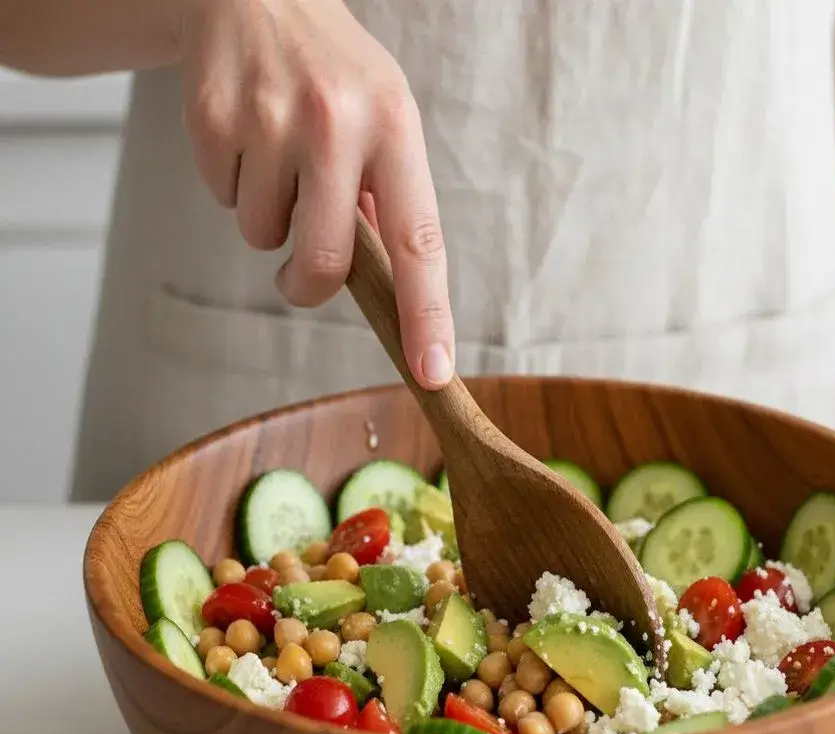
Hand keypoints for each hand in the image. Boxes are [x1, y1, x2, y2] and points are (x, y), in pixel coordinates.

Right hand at [176, 0, 453, 387]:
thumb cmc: (335, 74)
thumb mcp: (385, 117)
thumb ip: (391, 199)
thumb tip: (389, 286)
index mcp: (394, 127)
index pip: (418, 241)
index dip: (427, 313)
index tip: (433, 370)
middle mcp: (335, 121)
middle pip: (323, 260)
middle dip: (307, 283)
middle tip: (301, 270)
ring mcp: (269, 118)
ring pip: (262, 233)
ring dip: (269, 218)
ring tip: (278, 159)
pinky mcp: (212, 117)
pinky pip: (222, 199)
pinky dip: (233, 185)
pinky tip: (247, 138)